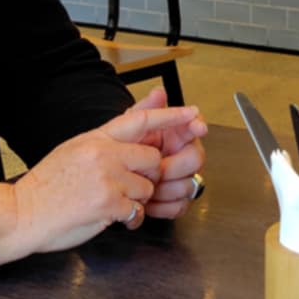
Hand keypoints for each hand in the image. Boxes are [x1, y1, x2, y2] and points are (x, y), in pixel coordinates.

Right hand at [0, 101, 201, 272]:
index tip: (192, 113)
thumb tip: (130, 134)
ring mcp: (107, 179)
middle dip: (147, 177)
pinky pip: (137, 211)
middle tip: (126, 187)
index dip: (170, 116)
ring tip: (111, 205)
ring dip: (136, 201)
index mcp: (95, 138)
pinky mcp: (108, 204)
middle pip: (152, 160)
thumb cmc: (46, 187)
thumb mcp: (73, 151)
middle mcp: (103, 154)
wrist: (21, 213)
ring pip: (147, 188)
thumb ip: (103, 142)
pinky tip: (112, 218)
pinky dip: (129, 219)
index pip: (140, 120)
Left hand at [127, 84, 208, 220]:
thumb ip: (144, 110)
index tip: (197, 127)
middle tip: (158, 169)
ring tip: (147, 187)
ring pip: (189, 184)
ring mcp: (180, 179)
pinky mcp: (175, 201)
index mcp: (173, 136)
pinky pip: (181, 205)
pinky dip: (164, 206)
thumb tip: (159, 92)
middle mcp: (181, 156)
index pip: (194, 127)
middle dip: (175, 165)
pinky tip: (149, 203)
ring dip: (167, 188)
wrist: (101, 182)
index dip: (197, 125)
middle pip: (196, 158)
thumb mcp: (125, 128)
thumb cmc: (115, 153)